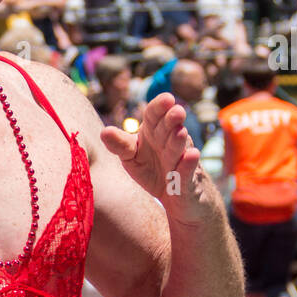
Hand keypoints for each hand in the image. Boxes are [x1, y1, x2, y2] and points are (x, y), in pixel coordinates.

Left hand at [100, 92, 205, 222]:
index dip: (160, 107)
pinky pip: (187, 172)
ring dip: (179, 141)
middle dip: (172, 120)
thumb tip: (104, 132)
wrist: (175, 197)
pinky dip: (188, 164)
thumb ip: (120, 145)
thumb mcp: (131, 157)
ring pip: (179, 149)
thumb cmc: (152, 170)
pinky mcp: (186, 182)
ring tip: (180, 133)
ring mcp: (179, 161)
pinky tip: (192, 156)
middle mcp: (169, 142)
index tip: (166, 99)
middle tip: (176, 111)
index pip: (155, 115)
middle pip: (169, 129)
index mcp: (153, 132)